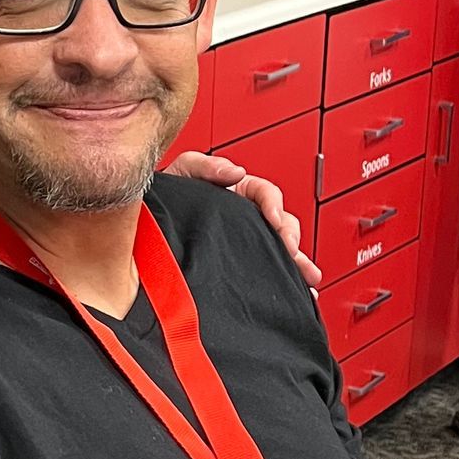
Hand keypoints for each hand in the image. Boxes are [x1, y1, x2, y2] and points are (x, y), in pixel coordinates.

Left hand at [165, 151, 320, 287]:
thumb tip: (235, 172)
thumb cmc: (171, 193)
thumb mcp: (185, 170)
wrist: (150, 223)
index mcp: (240, 192)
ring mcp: (247, 239)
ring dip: (297, 263)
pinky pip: (268, 269)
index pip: (267, 194)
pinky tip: (298, 292)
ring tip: (308, 278)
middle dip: (291, 239)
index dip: (274, 206)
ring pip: (280, 250)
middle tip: (291, 253)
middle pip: (282, 224)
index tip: (274, 219)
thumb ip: (207, 165)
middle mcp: (249, 216)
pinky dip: (286, 279)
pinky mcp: (241, 261)